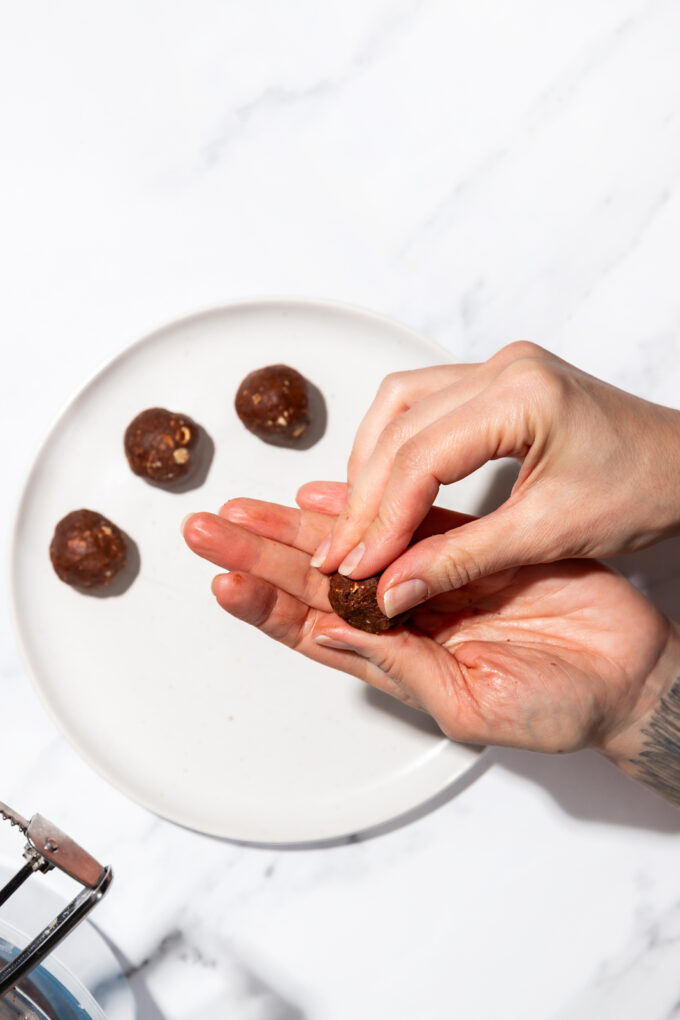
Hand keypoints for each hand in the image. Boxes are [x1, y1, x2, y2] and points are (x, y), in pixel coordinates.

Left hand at [182, 483, 676, 770]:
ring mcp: (433, 579)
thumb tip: (328, 634)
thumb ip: (400, 665)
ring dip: (297, 527)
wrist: (627, 672)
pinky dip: (365, 506)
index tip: (223, 580)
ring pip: (349, 546)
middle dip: (259, 555)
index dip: (265, 605)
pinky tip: (325, 495)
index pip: (312, 628)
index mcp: (399, 659)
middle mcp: (405, 618)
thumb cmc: (559, 706)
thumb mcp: (472, 701)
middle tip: (207, 531)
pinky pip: (406, 521)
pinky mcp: (469, 547)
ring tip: (247, 509)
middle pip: (315, 581)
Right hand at [309, 342, 679, 619]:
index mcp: (522, 395)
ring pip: (400, 404)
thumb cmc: (644, 490)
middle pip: (399, 425)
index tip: (355, 565)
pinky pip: (423, 403)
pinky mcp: (499, 383)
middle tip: (339, 551)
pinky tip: (384, 485)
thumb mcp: (548, 534)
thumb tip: (394, 588)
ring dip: (370, 463)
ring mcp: (500, 368)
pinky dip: (395, 446)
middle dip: (362, 495)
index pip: (420, 457)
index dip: (380, 518)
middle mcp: (504, 367)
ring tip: (354, 522)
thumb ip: (461, 560)